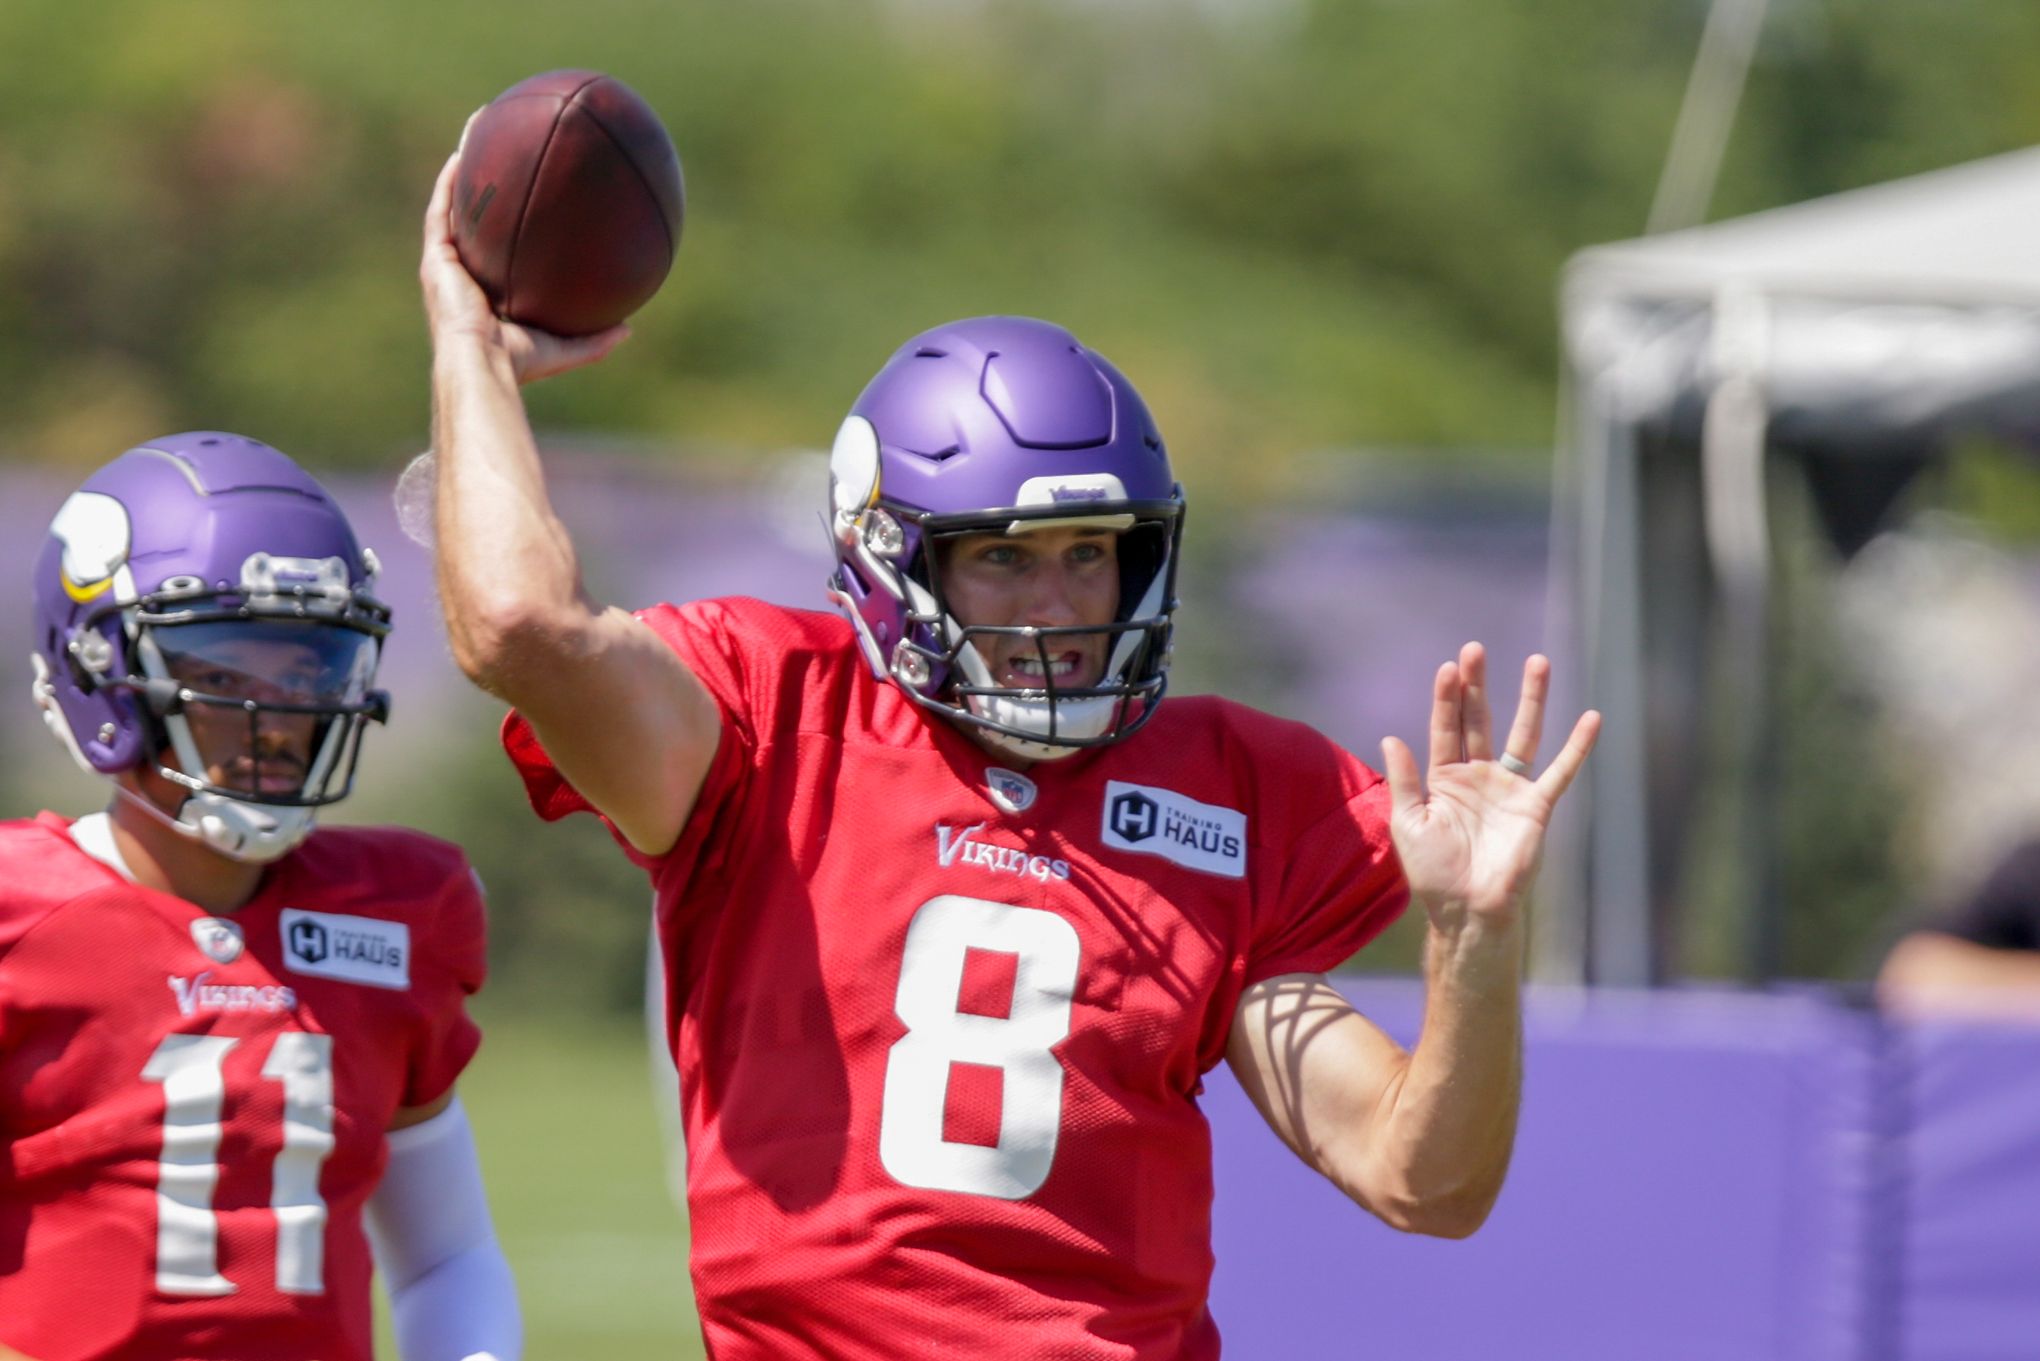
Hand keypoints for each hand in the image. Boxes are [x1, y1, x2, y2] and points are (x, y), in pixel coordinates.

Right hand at [418, 128, 628, 385]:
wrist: (481, 366)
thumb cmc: (519, 364)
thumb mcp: (566, 347)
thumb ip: (595, 339)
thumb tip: (629, 328)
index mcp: (486, 291)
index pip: (496, 247)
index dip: (506, 221)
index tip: (523, 197)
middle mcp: (462, 273)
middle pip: (475, 215)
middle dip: (486, 182)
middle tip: (502, 150)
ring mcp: (446, 264)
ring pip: (453, 202)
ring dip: (464, 166)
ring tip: (477, 130)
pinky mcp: (436, 257)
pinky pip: (442, 208)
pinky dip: (451, 180)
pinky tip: (465, 149)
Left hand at [1380, 643, 1599, 932]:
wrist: (1469, 910)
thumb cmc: (1434, 873)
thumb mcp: (1408, 824)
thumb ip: (1404, 780)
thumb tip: (1390, 736)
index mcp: (1443, 778)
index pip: (1445, 728)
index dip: (1446, 698)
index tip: (1448, 667)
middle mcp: (1478, 776)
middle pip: (1479, 720)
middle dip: (1478, 685)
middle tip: (1475, 649)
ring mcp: (1509, 788)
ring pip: (1523, 734)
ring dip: (1531, 699)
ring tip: (1538, 661)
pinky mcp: (1536, 806)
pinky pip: (1560, 772)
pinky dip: (1577, 746)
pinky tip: (1591, 717)